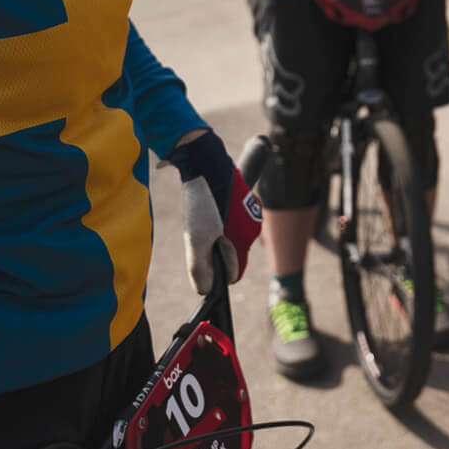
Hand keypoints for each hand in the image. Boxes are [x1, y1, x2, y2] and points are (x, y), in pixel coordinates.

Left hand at [165, 131, 260, 291]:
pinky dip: (215, 218)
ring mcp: (248, 211)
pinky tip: (203, 206)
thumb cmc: (203, 199)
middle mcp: (252, 226)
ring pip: (227, 235)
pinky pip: (227, 219)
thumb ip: (200, 268)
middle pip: (230, 253)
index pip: (234, 273)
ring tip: (200, 217)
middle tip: (197, 235)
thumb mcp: (196, 238)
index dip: (216, 273)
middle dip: (213, 250)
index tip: (201, 264)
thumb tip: (205, 290)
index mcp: (246, 239)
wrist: (205, 158)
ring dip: (213, 233)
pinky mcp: (240, 198)